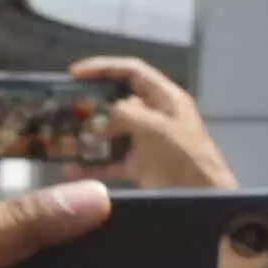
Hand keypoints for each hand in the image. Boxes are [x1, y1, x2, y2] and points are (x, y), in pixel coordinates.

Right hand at [66, 57, 233, 190]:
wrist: (204, 200)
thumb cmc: (185, 158)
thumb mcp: (155, 128)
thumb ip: (127, 113)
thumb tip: (106, 117)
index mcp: (166, 99)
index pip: (133, 72)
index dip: (104, 67)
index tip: (74, 73)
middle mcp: (157, 117)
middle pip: (119, 102)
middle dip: (92, 105)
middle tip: (65, 110)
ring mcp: (148, 142)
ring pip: (112, 132)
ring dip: (89, 136)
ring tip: (63, 139)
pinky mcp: (142, 166)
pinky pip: (112, 160)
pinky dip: (93, 163)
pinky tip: (72, 168)